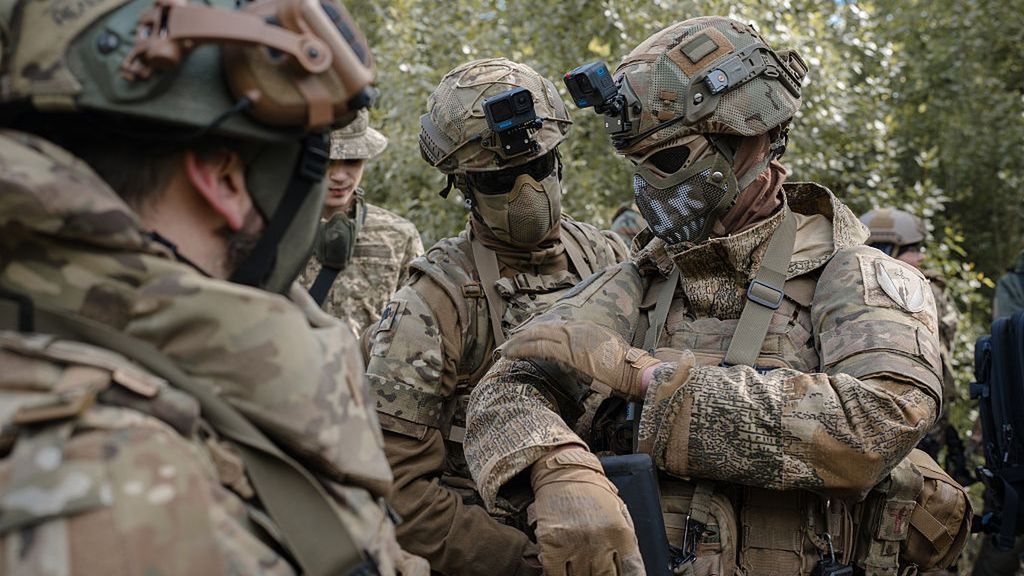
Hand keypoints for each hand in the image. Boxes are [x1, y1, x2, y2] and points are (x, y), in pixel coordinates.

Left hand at [500, 322, 661, 399]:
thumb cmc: (623, 366)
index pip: (555, 327)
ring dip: (518, 342)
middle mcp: (576, 330)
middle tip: (510, 342)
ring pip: (537, 336)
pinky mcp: (568, 353)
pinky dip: (522, 349)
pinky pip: (539, 348)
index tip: (527, 338)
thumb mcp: (605, 350)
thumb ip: (589, 349)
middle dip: (523, 335)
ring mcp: (571, 339)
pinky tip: (512, 354)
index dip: (537, 332)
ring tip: (506, 349)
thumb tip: (578, 357)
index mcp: (585, 328)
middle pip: (542, 328)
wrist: (632, 370)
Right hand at [530, 448, 644, 575]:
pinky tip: (564, 570)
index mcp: (620, 533)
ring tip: (580, 565)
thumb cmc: (592, 492)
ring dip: (581, 575)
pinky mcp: (551, 544)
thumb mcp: (619, 513)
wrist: (563, 471)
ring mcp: (574, 544)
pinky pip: (556, 575)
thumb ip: (627, 543)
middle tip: (595, 569)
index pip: (631, 571)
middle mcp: (599, 540)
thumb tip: (630, 571)